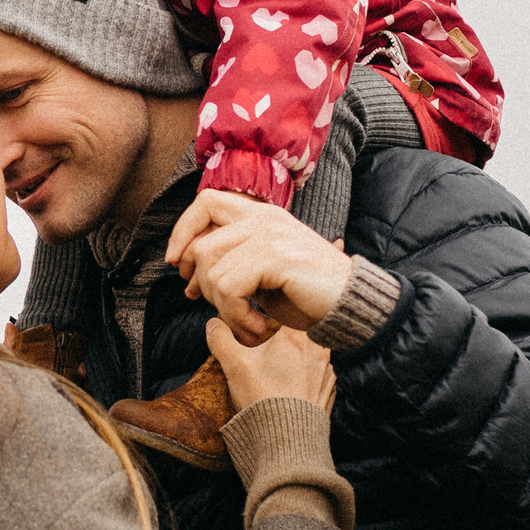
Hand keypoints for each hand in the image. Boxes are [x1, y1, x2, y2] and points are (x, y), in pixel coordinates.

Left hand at [164, 190, 353, 345]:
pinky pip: (228, 288)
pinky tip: (257, 328)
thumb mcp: (261, 273)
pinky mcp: (275, 256)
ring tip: (247, 325)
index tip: (178, 266)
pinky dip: (237, 316)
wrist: (351, 304)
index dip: (183, 231)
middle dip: (201, 286)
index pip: (206, 202)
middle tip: (223, 310)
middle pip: (202, 245)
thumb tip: (185, 272)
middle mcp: (264, 218)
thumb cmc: (307, 293)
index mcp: (260, 215)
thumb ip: (230, 262)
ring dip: (224, 309)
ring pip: (212, 270)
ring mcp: (270, 234)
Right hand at [207, 319, 335, 412]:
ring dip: (295, 360)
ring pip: (309, 355)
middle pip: (298, 334)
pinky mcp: (329, 392)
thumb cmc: (263, 399)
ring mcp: (327, 372)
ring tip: (275, 374)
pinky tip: (287, 390)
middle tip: (265, 353)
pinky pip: (316, 376)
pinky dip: (304, 379)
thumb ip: (221, 339)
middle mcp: (319, 350)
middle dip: (282, 341)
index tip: (259, 331)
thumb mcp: (234, 365)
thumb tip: (214, 324)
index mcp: (298, 336)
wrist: (286, 441)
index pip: (285, 314)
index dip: (270, 320)